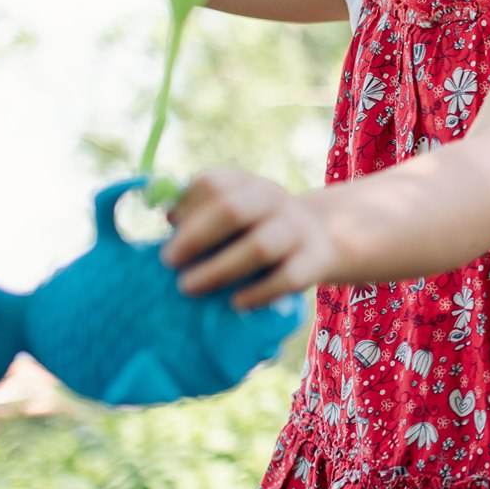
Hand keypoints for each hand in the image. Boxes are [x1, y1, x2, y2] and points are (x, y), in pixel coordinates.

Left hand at [162, 168, 337, 308]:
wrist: (320, 239)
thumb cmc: (255, 231)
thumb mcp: (230, 215)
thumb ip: (198, 216)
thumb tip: (171, 218)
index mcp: (246, 184)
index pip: (213, 185)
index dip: (187, 207)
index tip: (170, 229)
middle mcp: (273, 199)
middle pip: (232, 210)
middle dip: (195, 238)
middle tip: (169, 261)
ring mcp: (297, 229)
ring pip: (259, 248)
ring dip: (219, 270)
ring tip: (189, 287)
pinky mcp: (315, 260)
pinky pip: (287, 278)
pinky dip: (258, 293)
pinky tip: (236, 303)